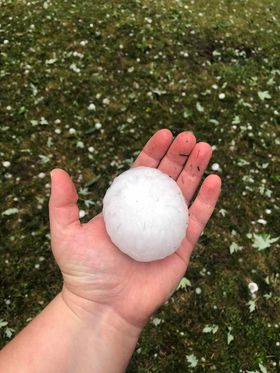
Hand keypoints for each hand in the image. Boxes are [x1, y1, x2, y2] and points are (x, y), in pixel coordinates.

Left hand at [49, 129, 220, 329]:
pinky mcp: (182, 247)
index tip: (164, 134)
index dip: (154, 151)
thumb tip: (56, 170)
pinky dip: (208, 200)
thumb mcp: (65, 233)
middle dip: (180, 155)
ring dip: (198, 169)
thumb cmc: (83, 272)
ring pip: (186, 193)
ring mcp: (167, 228)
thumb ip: (62, 202)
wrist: (103, 307)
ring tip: (206, 147)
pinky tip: (214, 179)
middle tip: (189, 136)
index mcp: (126, 205)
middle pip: (168, 177)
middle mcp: (148, 213)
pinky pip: (198, 219)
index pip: (143, 171)